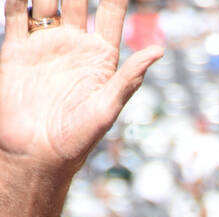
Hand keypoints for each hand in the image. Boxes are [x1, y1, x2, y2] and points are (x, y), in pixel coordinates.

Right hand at [0, 0, 161, 171]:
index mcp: (100, 58)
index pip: (112, 12)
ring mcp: (45, 45)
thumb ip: (129, 79)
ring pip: (46, 0)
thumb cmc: (75, 141)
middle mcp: (73, 46)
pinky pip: (15, 13)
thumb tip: (159, 51)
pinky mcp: (17, 50)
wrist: (35, 155)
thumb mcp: (106, 109)